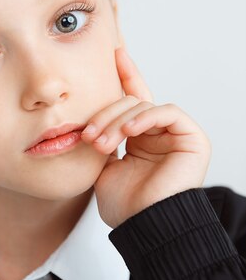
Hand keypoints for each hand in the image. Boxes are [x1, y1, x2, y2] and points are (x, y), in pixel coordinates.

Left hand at [81, 47, 211, 227]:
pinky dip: (144, 117)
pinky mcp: (192, 137)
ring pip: (143, 105)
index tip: (113, 53)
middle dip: (105, 115)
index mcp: (141, 137)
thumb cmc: (125, 205)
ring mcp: (176, 134)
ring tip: (101, 143)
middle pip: (130, 102)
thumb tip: (89, 118)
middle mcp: (159, 132)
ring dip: (117, 121)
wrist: (143, 226)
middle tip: (88, 137)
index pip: (133, 98)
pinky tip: (128, 132)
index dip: (125, 75)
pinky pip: (166, 111)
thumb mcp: (104, 166)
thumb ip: (103, 138)